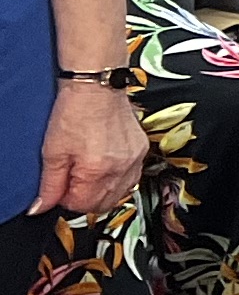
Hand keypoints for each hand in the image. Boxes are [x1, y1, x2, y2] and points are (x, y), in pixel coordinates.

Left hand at [32, 72, 145, 219]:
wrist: (98, 87)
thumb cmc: (74, 113)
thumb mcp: (52, 152)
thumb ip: (49, 185)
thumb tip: (41, 208)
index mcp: (97, 169)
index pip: (82, 205)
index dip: (67, 199)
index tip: (61, 186)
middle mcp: (121, 168)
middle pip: (103, 204)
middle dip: (84, 198)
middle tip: (72, 181)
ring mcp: (135, 160)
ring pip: (119, 194)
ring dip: (102, 191)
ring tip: (88, 172)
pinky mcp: (142, 151)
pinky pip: (131, 179)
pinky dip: (117, 180)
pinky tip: (104, 167)